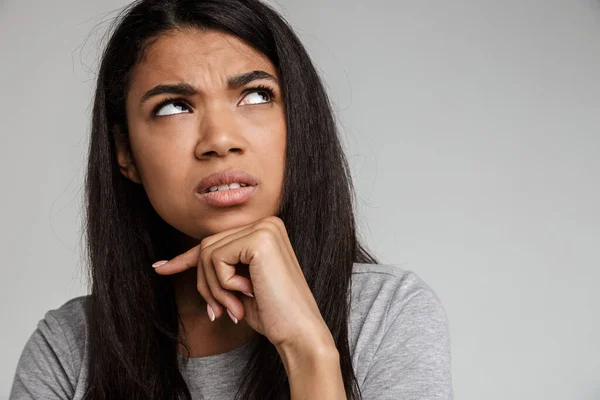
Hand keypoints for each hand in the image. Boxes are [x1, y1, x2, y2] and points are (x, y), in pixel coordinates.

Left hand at [152, 216, 332, 349]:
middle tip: (221, 312)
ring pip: (207, 253)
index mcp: (265, 230)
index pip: (215, 242)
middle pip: (206, 247)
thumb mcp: (238, 285)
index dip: (184, 258)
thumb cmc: (272, 313)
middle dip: (207, 284)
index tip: (159, 268)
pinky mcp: (259, 240)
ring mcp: (264, 228)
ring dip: (215, 289)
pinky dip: (223, 285)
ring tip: (235, 308)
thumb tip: (169, 263)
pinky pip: (216, 259)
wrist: (299, 332)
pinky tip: (246, 295)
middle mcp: (267, 223)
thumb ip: (216, 268)